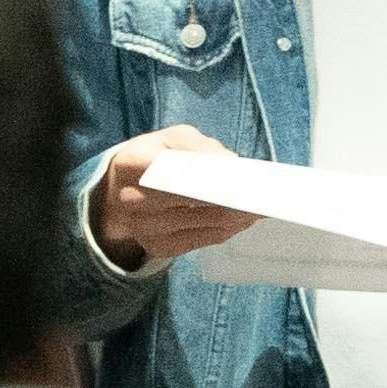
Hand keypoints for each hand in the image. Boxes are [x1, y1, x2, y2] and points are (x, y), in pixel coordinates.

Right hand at [88, 124, 249, 271]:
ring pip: (207, 221)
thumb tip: (232, 167)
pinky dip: (230, 227)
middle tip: (267, 192)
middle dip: (233, 195)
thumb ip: (200, 147)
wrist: (119, 192)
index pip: (175, 170)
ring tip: (264, 204)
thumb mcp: (171, 140)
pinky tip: (245, 217)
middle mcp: (131, 200)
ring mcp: (144, 228)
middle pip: (195, 199)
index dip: (211, 174)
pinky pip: (205, 238)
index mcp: (131, 163)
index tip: (244, 175)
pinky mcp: (158, 247)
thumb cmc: (153, 159)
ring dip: (239, 214)